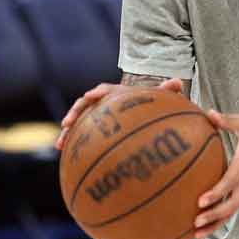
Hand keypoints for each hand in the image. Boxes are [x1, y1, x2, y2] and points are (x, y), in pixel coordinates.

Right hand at [54, 78, 185, 150]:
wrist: (143, 115)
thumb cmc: (151, 107)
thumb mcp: (159, 99)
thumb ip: (166, 91)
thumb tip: (177, 82)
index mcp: (116, 93)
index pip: (105, 90)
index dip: (97, 93)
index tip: (91, 96)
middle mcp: (103, 103)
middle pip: (85, 105)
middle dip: (74, 113)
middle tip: (66, 123)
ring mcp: (96, 117)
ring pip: (78, 122)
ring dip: (68, 132)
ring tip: (60, 144)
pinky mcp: (93, 131)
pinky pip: (80, 136)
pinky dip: (72, 144)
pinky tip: (64, 156)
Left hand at [193, 110, 238, 238]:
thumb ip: (227, 121)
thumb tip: (208, 113)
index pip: (231, 180)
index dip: (218, 191)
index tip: (201, 200)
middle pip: (233, 202)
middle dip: (215, 214)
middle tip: (196, 221)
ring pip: (232, 211)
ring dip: (215, 223)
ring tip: (196, 234)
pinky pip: (231, 210)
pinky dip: (218, 221)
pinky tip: (203, 230)